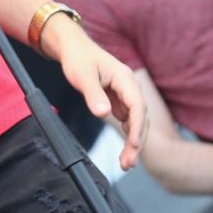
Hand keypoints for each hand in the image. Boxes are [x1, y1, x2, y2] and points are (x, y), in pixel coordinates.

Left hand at [55, 32, 148, 170]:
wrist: (73, 49)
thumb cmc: (78, 58)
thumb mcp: (82, 76)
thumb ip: (93, 94)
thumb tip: (104, 114)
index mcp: (125, 78)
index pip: (137, 105)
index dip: (137, 126)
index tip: (134, 144)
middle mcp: (130, 87)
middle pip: (139, 117)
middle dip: (136, 141)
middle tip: (128, 163)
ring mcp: (126, 94)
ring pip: (135, 121)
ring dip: (133, 142)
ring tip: (126, 163)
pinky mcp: (120, 100)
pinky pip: (128, 120)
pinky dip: (128, 135)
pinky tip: (125, 149)